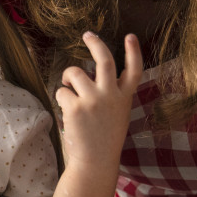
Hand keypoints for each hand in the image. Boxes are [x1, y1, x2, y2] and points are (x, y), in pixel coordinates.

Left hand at [55, 33, 141, 171]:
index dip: (134, 51)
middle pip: (104, 60)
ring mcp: (94, 100)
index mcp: (124, 97)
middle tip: (87, 35)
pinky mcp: (76, 107)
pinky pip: (61, 91)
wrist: (95, 161)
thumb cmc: (104, 137)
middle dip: (95, 43)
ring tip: (69, 88)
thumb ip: (112, 94)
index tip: (130, 36)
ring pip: (75, 72)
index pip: (135, 70)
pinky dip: (61, 97)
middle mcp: (111, 95)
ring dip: (67, 77)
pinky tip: (67, 111)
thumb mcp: (118, 114)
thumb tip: (93, 72)